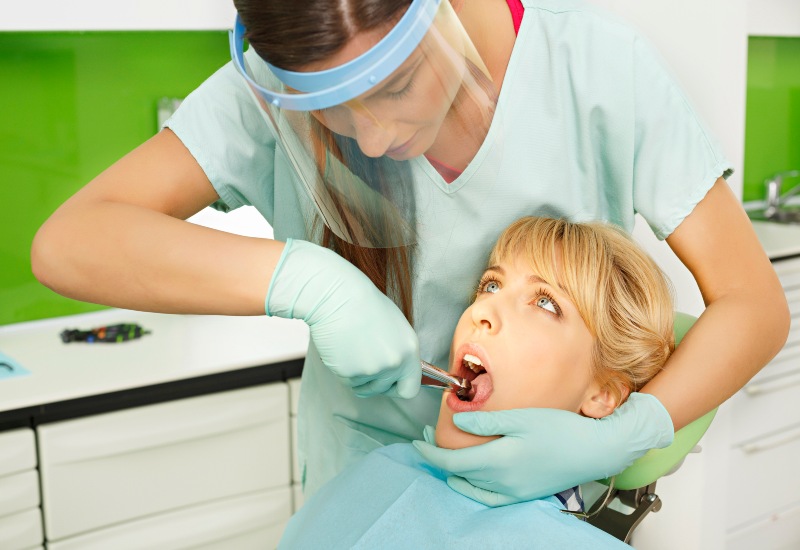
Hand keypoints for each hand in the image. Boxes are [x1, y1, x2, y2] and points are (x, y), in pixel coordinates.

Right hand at [267, 239, 419, 397]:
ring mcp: (373, 370)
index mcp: (409, 350)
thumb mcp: (394, 328)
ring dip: (357, 375)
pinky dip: (343, 370)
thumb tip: (395, 371)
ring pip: (364, 387)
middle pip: (384, 390)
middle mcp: (395, 363)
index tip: (389, 385)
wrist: (337, 296)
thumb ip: (398, 352)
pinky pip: (347, 381)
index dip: (397, 388)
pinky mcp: (351, 373)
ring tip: (352, 349)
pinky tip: (342, 348)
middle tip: (362, 360)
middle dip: (373, 382)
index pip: (410, 389)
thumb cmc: (364, 304)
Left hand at [412, 393, 673, 505]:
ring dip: (453, 471)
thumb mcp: (520, 418)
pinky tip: (469, 478)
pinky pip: (489, 498)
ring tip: (446, 452)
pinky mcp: (524, 494)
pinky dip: (473, 489)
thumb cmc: (561, 429)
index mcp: (499, 462)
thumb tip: (456, 423)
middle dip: (439, 457)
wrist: (595, 450)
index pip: (451, 463)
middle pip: (458, 474)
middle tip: (430, 437)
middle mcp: (503, 483)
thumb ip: (485, 424)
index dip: (430, 453)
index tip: (417, 441)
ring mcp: (514, 492)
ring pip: (471, 487)